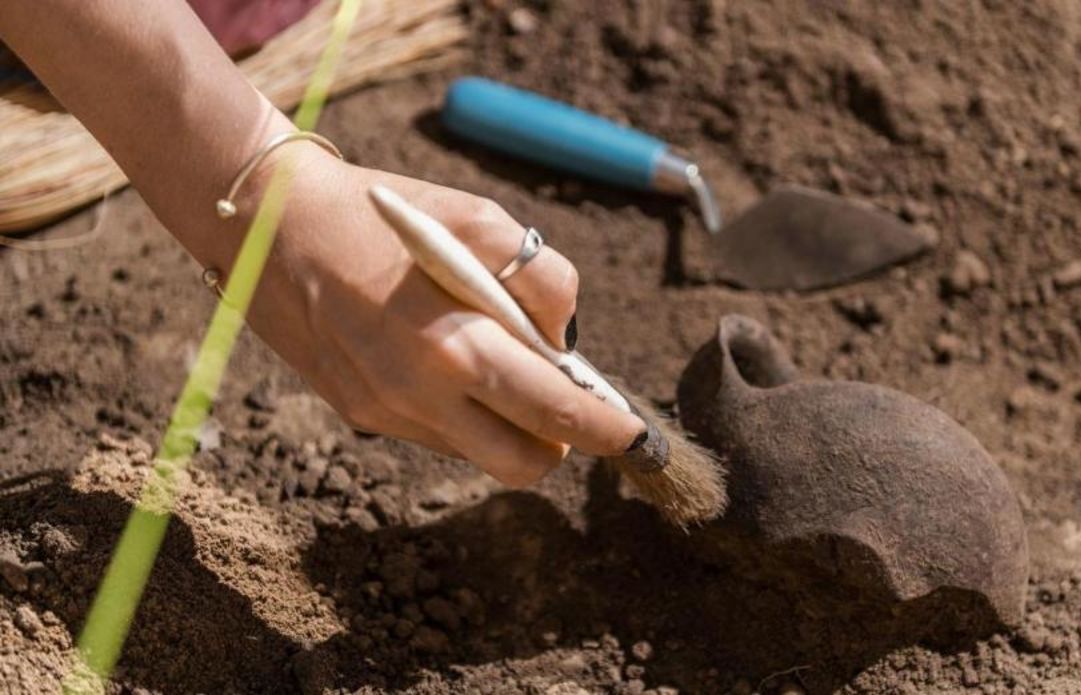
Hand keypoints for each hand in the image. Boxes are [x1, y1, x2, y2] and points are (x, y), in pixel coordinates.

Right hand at [237, 146, 644, 486]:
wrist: (267, 223)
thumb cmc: (384, 213)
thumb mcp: (477, 218)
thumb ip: (541, 282)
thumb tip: (564, 343)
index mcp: (453, 344)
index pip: (555, 413)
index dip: (607, 430)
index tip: (636, 436)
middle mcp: (417, 396)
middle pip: (523, 463)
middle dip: (561, 442)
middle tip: (565, 397)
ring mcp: (383, 413)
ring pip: (479, 453)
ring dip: (507, 423)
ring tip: (494, 358)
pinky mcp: (359, 414)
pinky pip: (437, 434)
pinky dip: (462, 410)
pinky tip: (443, 357)